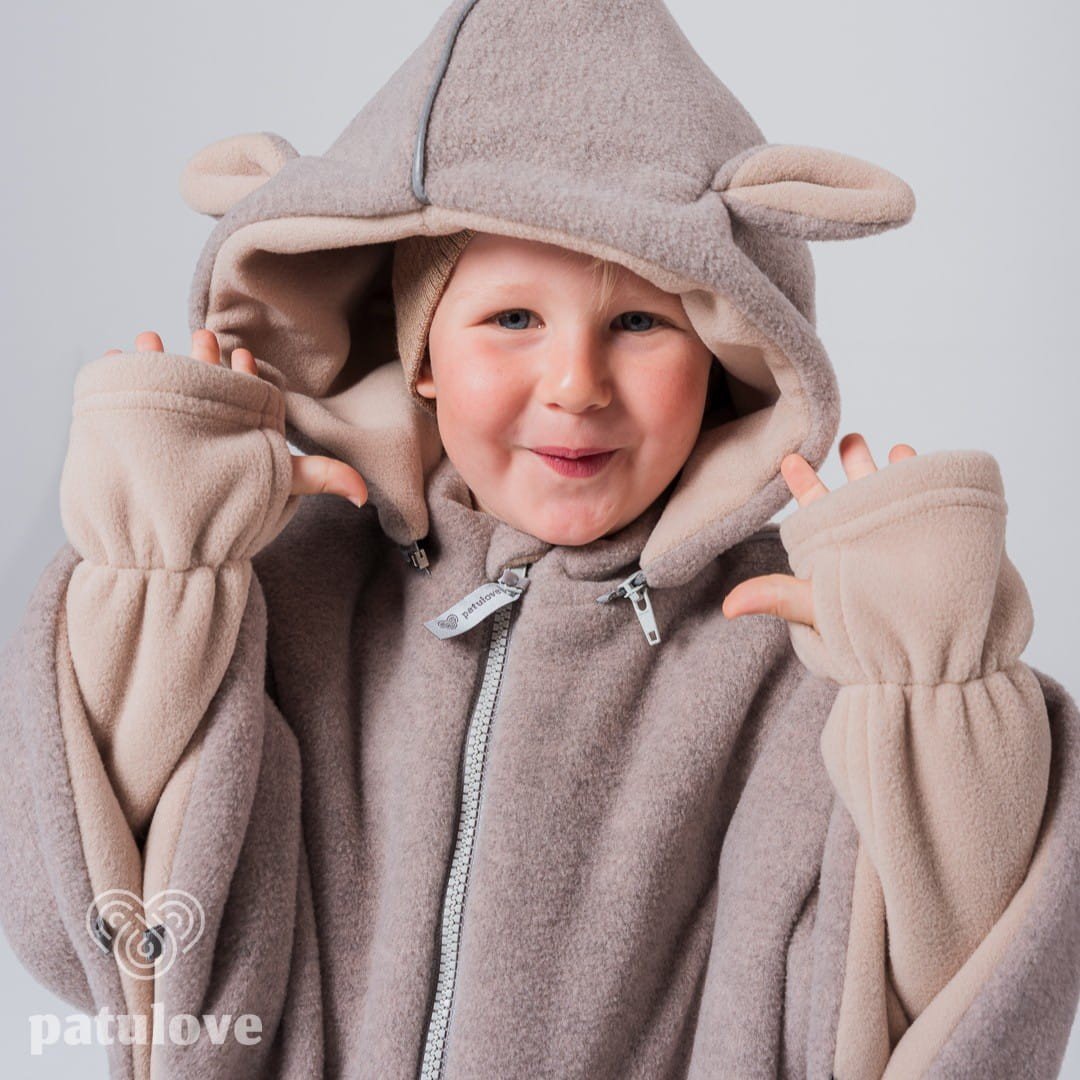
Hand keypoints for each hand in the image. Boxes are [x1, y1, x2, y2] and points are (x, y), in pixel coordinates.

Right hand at [109, 329, 368, 507]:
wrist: (182, 546)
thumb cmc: (237, 512)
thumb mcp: (280, 485)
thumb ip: (318, 477)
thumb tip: (365, 493)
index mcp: (241, 423)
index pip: (246, 391)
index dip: (246, 374)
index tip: (245, 358)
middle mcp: (206, 418)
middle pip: (205, 382)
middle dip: (203, 359)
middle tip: (203, 337)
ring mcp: (170, 424)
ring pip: (164, 385)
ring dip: (157, 361)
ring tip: (149, 338)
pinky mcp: (137, 432)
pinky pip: (126, 400)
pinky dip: (118, 378)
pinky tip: (112, 361)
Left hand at [721, 433, 917, 626]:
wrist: (928, 648)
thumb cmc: (866, 634)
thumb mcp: (817, 606)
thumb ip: (778, 597)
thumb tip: (727, 606)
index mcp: (835, 550)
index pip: (816, 510)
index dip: (803, 484)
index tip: (789, 459)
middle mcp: (867, 539)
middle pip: (857, 495)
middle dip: (853, 462)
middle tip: (847, 436)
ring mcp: (903, 536)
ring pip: (894, 494)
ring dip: (890, 468)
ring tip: (894, 447)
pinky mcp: (936, 535)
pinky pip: (931, 500)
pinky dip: (928, 478)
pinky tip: (929, 463)